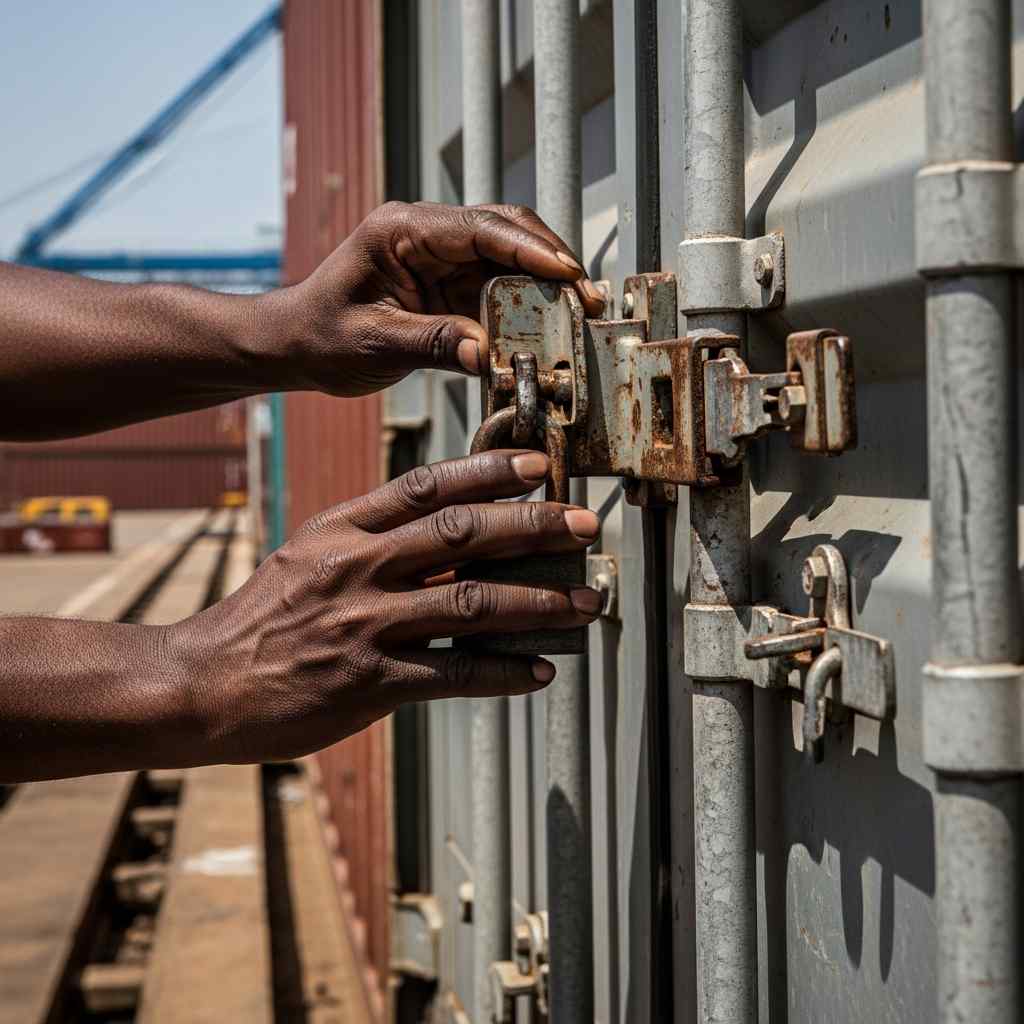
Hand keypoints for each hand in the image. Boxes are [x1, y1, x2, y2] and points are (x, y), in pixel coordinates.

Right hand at [172, 450, 601, 763]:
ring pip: (470, 602)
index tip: (535, 464)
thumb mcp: (308, 554)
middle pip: (461, 534)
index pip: (425, 486)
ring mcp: (364, 624)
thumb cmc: (263, 617)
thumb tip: (444, 526)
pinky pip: (453, 673)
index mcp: (343, 529)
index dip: (486, 471)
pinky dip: (504, 671)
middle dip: (531, 525)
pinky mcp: (369, 681)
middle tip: (584, 523)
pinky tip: (541, 671)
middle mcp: (359, 568)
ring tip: (585, 602)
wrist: (202, 682)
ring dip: (538, 601)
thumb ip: (371, 535)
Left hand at [261, 201, 606, 395]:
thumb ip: (431, 344)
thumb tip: (488, 355)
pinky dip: (524, 309)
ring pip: (509, 259)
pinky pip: (496, 290)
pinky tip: (547, 328)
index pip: (479, 228)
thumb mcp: (373, 342)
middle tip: (587, 298)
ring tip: (578, 315)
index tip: (568, 273)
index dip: (530, 249)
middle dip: (551, 261)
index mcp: (401, 230)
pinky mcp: (448, 286)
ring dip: (544, 285)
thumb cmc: (320, 335)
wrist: (296, 345)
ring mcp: (440, 259)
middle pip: (506, 232)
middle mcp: (426, 235)